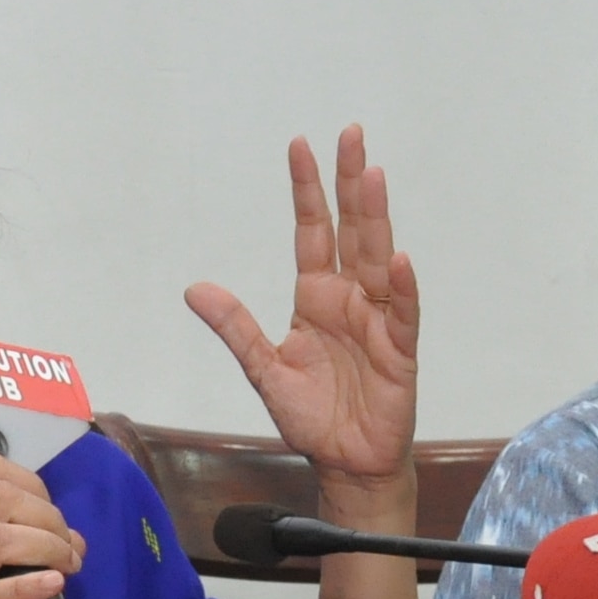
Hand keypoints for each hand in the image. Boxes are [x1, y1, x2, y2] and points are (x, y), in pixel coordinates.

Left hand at [185, 125, 420, 500]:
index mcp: (316, 297)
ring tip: (372, 176)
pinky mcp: (399, 352)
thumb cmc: (312, 416)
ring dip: (376, 218)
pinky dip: (403, 288)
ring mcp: (378, 321)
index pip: (314, 231)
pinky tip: (400, 260)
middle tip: (350, 134)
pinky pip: (402, 314)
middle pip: (352, 230)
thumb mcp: (263, 369)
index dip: (307, 191)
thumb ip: (235, 327)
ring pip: (379, 258)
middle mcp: (350, 299)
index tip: (300, 146)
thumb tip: (194, 288)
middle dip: (350, 183)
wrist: (346, 463)